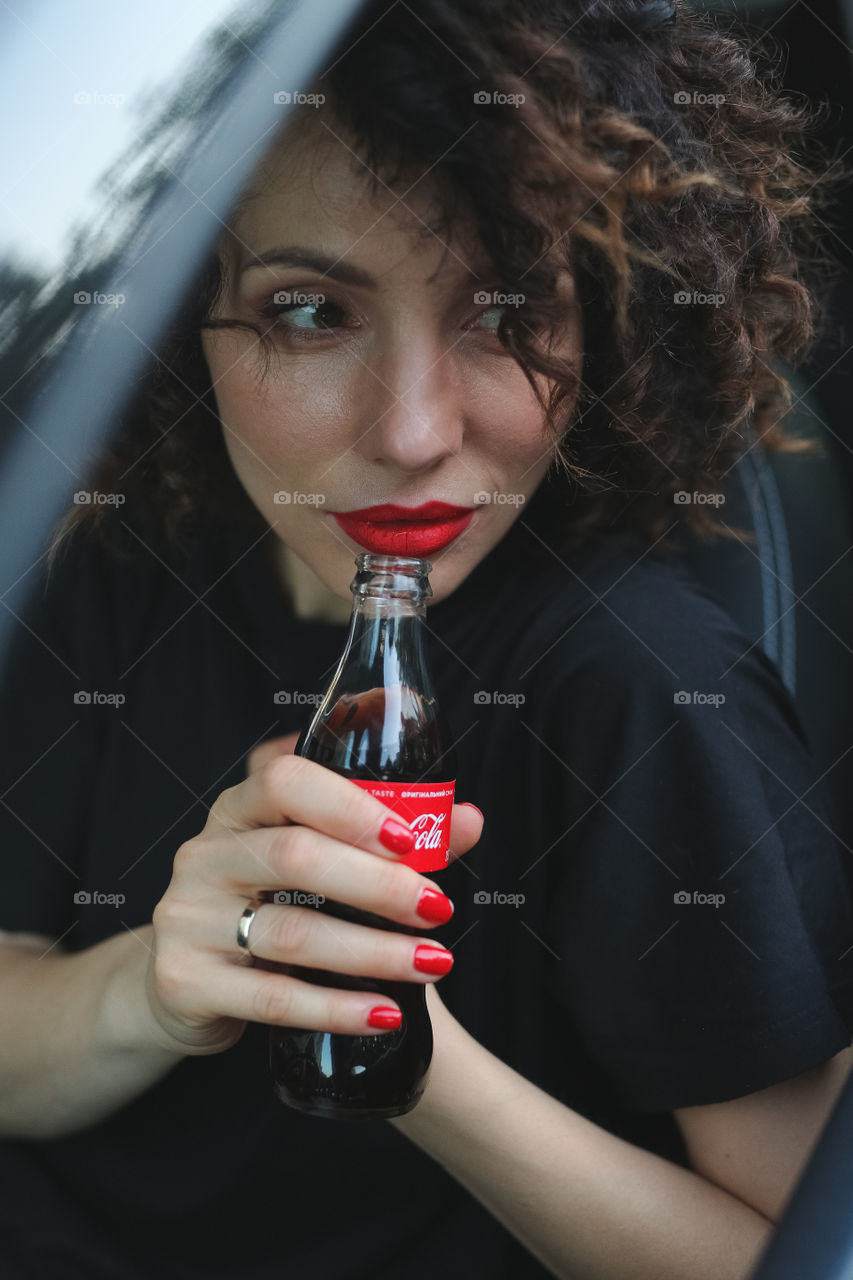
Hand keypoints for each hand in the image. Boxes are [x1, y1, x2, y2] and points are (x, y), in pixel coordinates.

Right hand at [143, 732, 482, 1055]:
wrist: (180, 983)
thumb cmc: (262, 906)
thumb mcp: (310, 862)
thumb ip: (387, 840)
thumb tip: (467, 820)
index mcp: (238, 810)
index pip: (284, 782)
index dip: (350, 806)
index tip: (410, 838)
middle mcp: (205, 856)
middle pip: (295, 856)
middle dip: (378, 884)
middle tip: (438, 908)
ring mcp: (188, 919)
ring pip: (292, 932)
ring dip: (373, 951)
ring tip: (431, 963)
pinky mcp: (186, 982)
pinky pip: (273, 998)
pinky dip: (335, 1008)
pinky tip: (383, 1013)